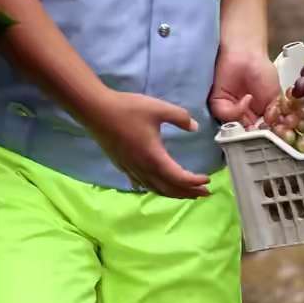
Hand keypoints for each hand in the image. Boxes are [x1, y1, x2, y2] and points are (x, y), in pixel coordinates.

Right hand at [86, 90, 210, 198]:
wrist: (96, 110)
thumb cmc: (128, 109)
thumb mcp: (159, 109)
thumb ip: (180, 117)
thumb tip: (194, 127)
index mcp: (154, 158)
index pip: (179, 178)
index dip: (194, 182)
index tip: (208, 179)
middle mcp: (143, 169)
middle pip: (169, 188)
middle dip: (188, 193)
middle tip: (204, 193)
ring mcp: (130, 169)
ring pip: (155, 188)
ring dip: (173, 193)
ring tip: (187, 193)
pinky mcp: (122, 166)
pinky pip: (142, 183)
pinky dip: (155, 188)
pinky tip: (156, 187)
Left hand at [208, 45, 280, 129]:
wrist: (247, 54)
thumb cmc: (262, 71)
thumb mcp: (275, 96)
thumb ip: (273, 114)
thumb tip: (270, 128)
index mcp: (258, 114)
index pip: (260, 131)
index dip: (265, 135)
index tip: (272, 136)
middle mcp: (243, 114)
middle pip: (246, 133)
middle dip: (252, 134)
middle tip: (261, 132)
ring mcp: (230, 109)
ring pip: (235, 127)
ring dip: (244, 122)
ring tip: (254, 108)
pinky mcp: (218, 103)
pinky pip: (224, 115)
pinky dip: (236, 111)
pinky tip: (246, 99)